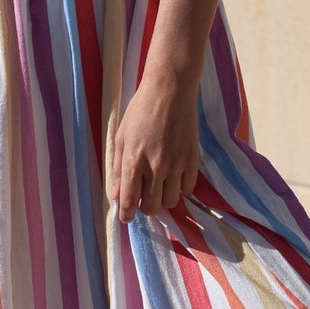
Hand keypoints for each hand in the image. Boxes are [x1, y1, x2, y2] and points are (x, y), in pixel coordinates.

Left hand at [110, 71, 200, 222]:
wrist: (170, 91)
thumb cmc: (141, 111)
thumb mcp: (121, 137)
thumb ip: (118, 168)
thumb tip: (116, 195)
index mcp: (134, 161)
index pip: (130, 200)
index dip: (127, 214)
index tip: (126, 218)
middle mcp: (155, 167)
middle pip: (152, 207)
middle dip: (146, 207)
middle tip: (144, 197)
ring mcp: (176, 164)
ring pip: (171, 201)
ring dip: (164, 198)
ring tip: (160, 186)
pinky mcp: (192, 159)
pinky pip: (188, 189)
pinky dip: (180, 188)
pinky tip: (174, 177)